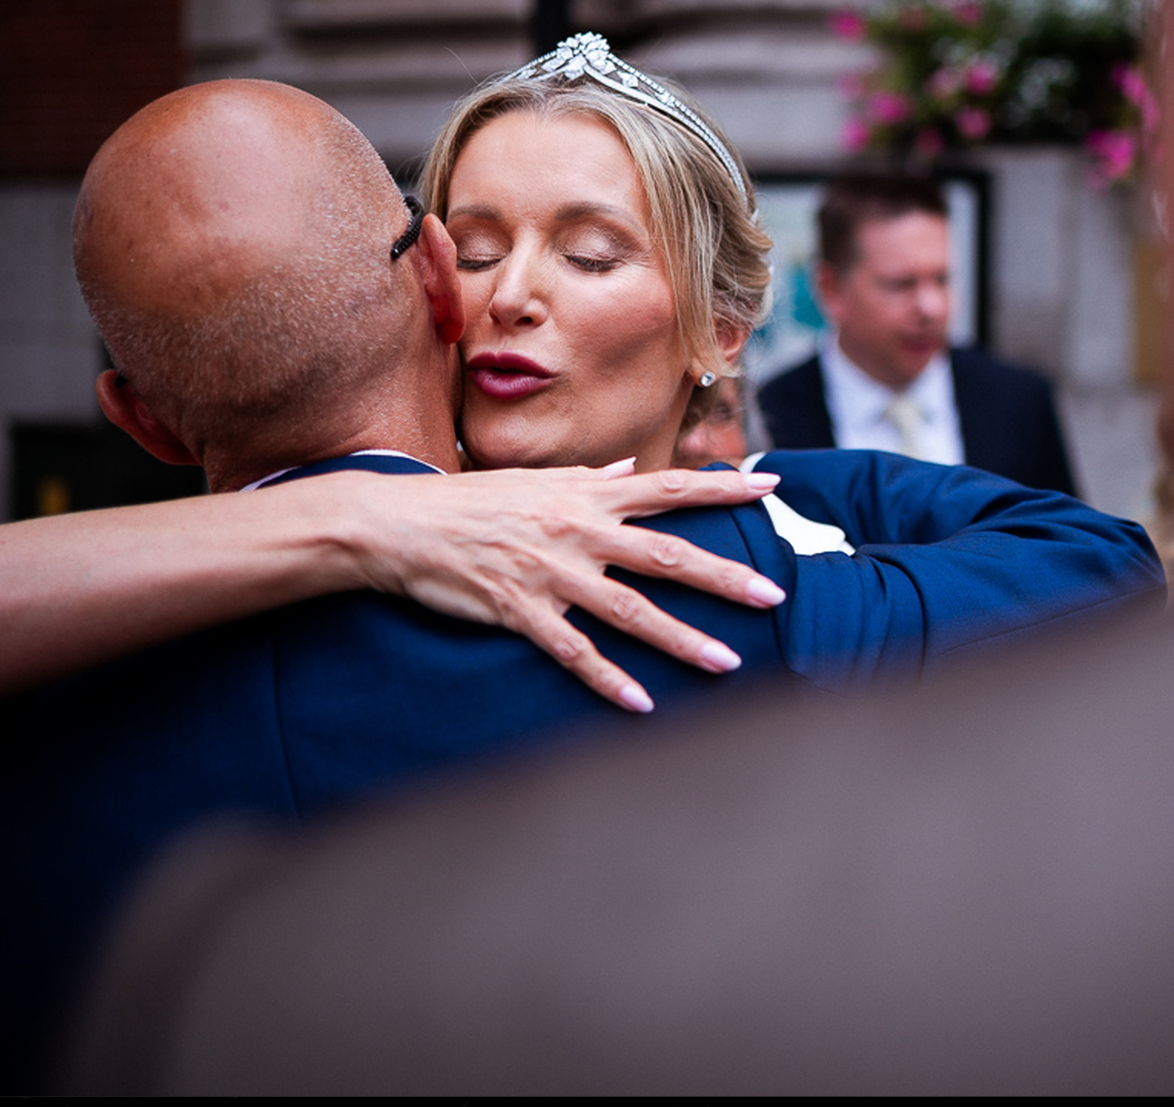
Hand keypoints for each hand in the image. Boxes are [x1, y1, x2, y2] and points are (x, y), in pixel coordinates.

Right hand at [344, 461, 785, 712]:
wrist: (399, 524)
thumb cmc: (470, 500)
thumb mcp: (535, 480)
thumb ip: (589, 479)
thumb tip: (629, 470)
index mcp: (587, 494)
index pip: (669, 487)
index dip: (721, 488)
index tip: (770, 487)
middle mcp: (578, 530)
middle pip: (668, 554)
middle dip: (725, 576)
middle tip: (774, 594)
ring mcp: (552, 573)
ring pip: (631, 611)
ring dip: (683, 639)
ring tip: (728, 661)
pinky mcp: (521, 611)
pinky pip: (575, 652)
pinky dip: (609, 680)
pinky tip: (642, 705)